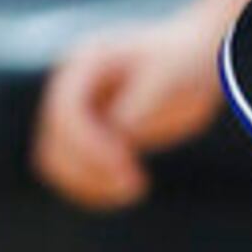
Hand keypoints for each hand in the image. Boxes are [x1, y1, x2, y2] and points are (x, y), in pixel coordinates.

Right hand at [33, 7, 230, 209]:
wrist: (196, 59)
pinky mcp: (88, 137)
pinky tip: (128, 191)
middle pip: (54, 144)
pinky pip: (74, 173)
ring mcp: (77, 114)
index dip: (87, 145)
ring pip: (58, 164)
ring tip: (133, 190)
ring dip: (89, 185)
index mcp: (86, 63)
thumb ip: (140, 104)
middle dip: (89, 170)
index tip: (125, 162)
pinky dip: (94, 189)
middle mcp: (72, 89)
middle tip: (135, 184)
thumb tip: (118, 131)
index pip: (64, 112)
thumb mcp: (170, 76)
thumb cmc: (186, 61)